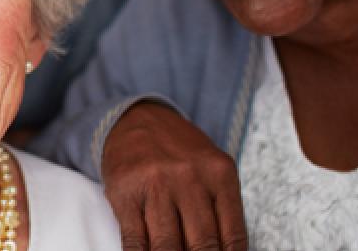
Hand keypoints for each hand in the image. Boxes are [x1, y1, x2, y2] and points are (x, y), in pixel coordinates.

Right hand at [102, 102, 247, 250]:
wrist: (137, 119)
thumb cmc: (178, 151)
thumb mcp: (212, 169)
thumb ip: (221, 208)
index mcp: (220, 173)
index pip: (233, 237)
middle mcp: (189, 177)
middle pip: (202, 245)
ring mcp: (155, 185)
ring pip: (168, 246)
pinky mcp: (124, 193)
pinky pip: (135, 241)